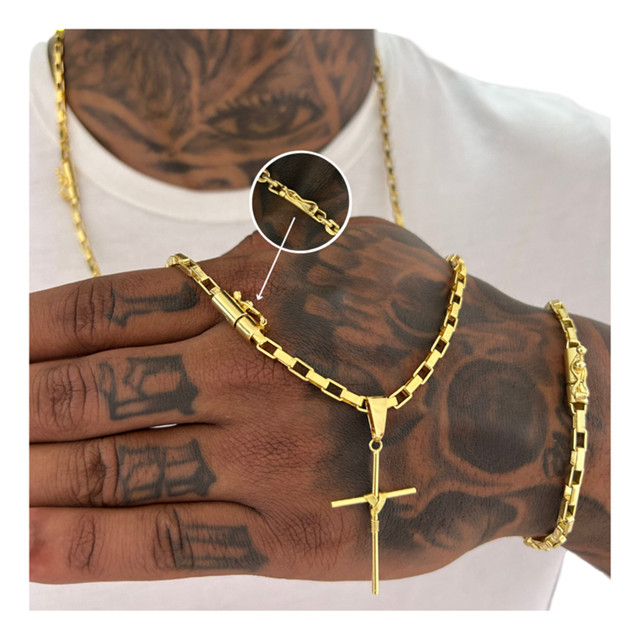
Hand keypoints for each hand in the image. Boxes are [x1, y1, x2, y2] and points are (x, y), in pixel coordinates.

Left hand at [29, 218, 609, 583]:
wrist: (511, 404)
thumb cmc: (432, 315)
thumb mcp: (350, 246)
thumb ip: (270, 247)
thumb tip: (200, 268)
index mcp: (252, 296)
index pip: (106, 311)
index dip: (33, 331)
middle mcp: (243, 373)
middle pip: (94, 390)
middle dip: (20, 405)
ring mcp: (261, 456)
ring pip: (118, 467)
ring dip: (32, 476)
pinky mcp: (288, 533)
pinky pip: (170, 541)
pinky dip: (90, 543)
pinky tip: (30, 544)